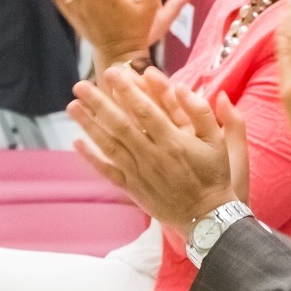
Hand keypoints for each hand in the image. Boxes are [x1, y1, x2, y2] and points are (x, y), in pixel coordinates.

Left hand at [69, 66, 248, 236]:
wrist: (207, 217)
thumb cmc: (214, 176)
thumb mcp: (219, 141)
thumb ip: (202, 112)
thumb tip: (182, 86)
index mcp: (174, 142)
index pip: (144, 110)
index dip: (127, 90)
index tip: (113, 73)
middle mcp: (153, 156)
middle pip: (120, 125)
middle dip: (99, 103)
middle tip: (81, 84)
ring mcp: (140, 174)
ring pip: (109, 145)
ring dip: (89, 125)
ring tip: (72, 106)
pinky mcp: (133, 189)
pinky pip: (108, 171)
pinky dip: (91, 158)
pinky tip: (77, 142)